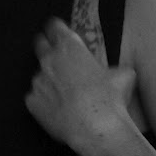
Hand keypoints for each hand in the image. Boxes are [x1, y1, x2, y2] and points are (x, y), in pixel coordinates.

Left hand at [25, 17, 137, 155]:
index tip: (60, 34)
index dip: (57, 30)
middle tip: (59, 60)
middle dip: (47, 48)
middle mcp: (49, 59)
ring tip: (67, 96)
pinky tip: (60, 111)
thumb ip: (112, 68)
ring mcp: (38, 81)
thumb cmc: (110, 98)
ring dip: (50, 81)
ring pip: (40, 75)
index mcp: (69, 46)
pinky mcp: (31, 102)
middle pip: (40, 45)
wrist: (95, 128)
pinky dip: (45, 102)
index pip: (54, 27)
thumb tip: (115, 73)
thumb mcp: (124, 75)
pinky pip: (36, 98)